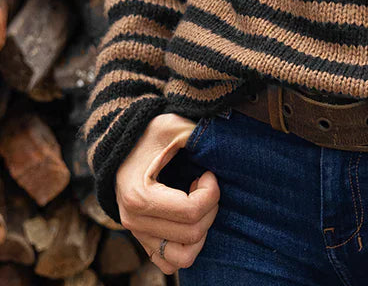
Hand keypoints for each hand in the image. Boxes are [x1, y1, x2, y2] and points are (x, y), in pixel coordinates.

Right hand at [115, 113, 219, 274]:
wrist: (121, 145)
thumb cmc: (149, 134)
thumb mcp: (173, 126)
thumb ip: (198, 135)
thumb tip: (225, 149)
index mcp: (140, 196)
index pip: (191, 212)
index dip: (211, 192)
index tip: (207, 173)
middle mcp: (134, 222)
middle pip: (192, 234)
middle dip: (210, 207)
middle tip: (204, 184)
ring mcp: (138, 234)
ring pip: (184, 257)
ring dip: (201, 231)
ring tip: (196, 203)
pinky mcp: (143, 241)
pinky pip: (171, 262)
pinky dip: (188, 246)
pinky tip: (188, 217)